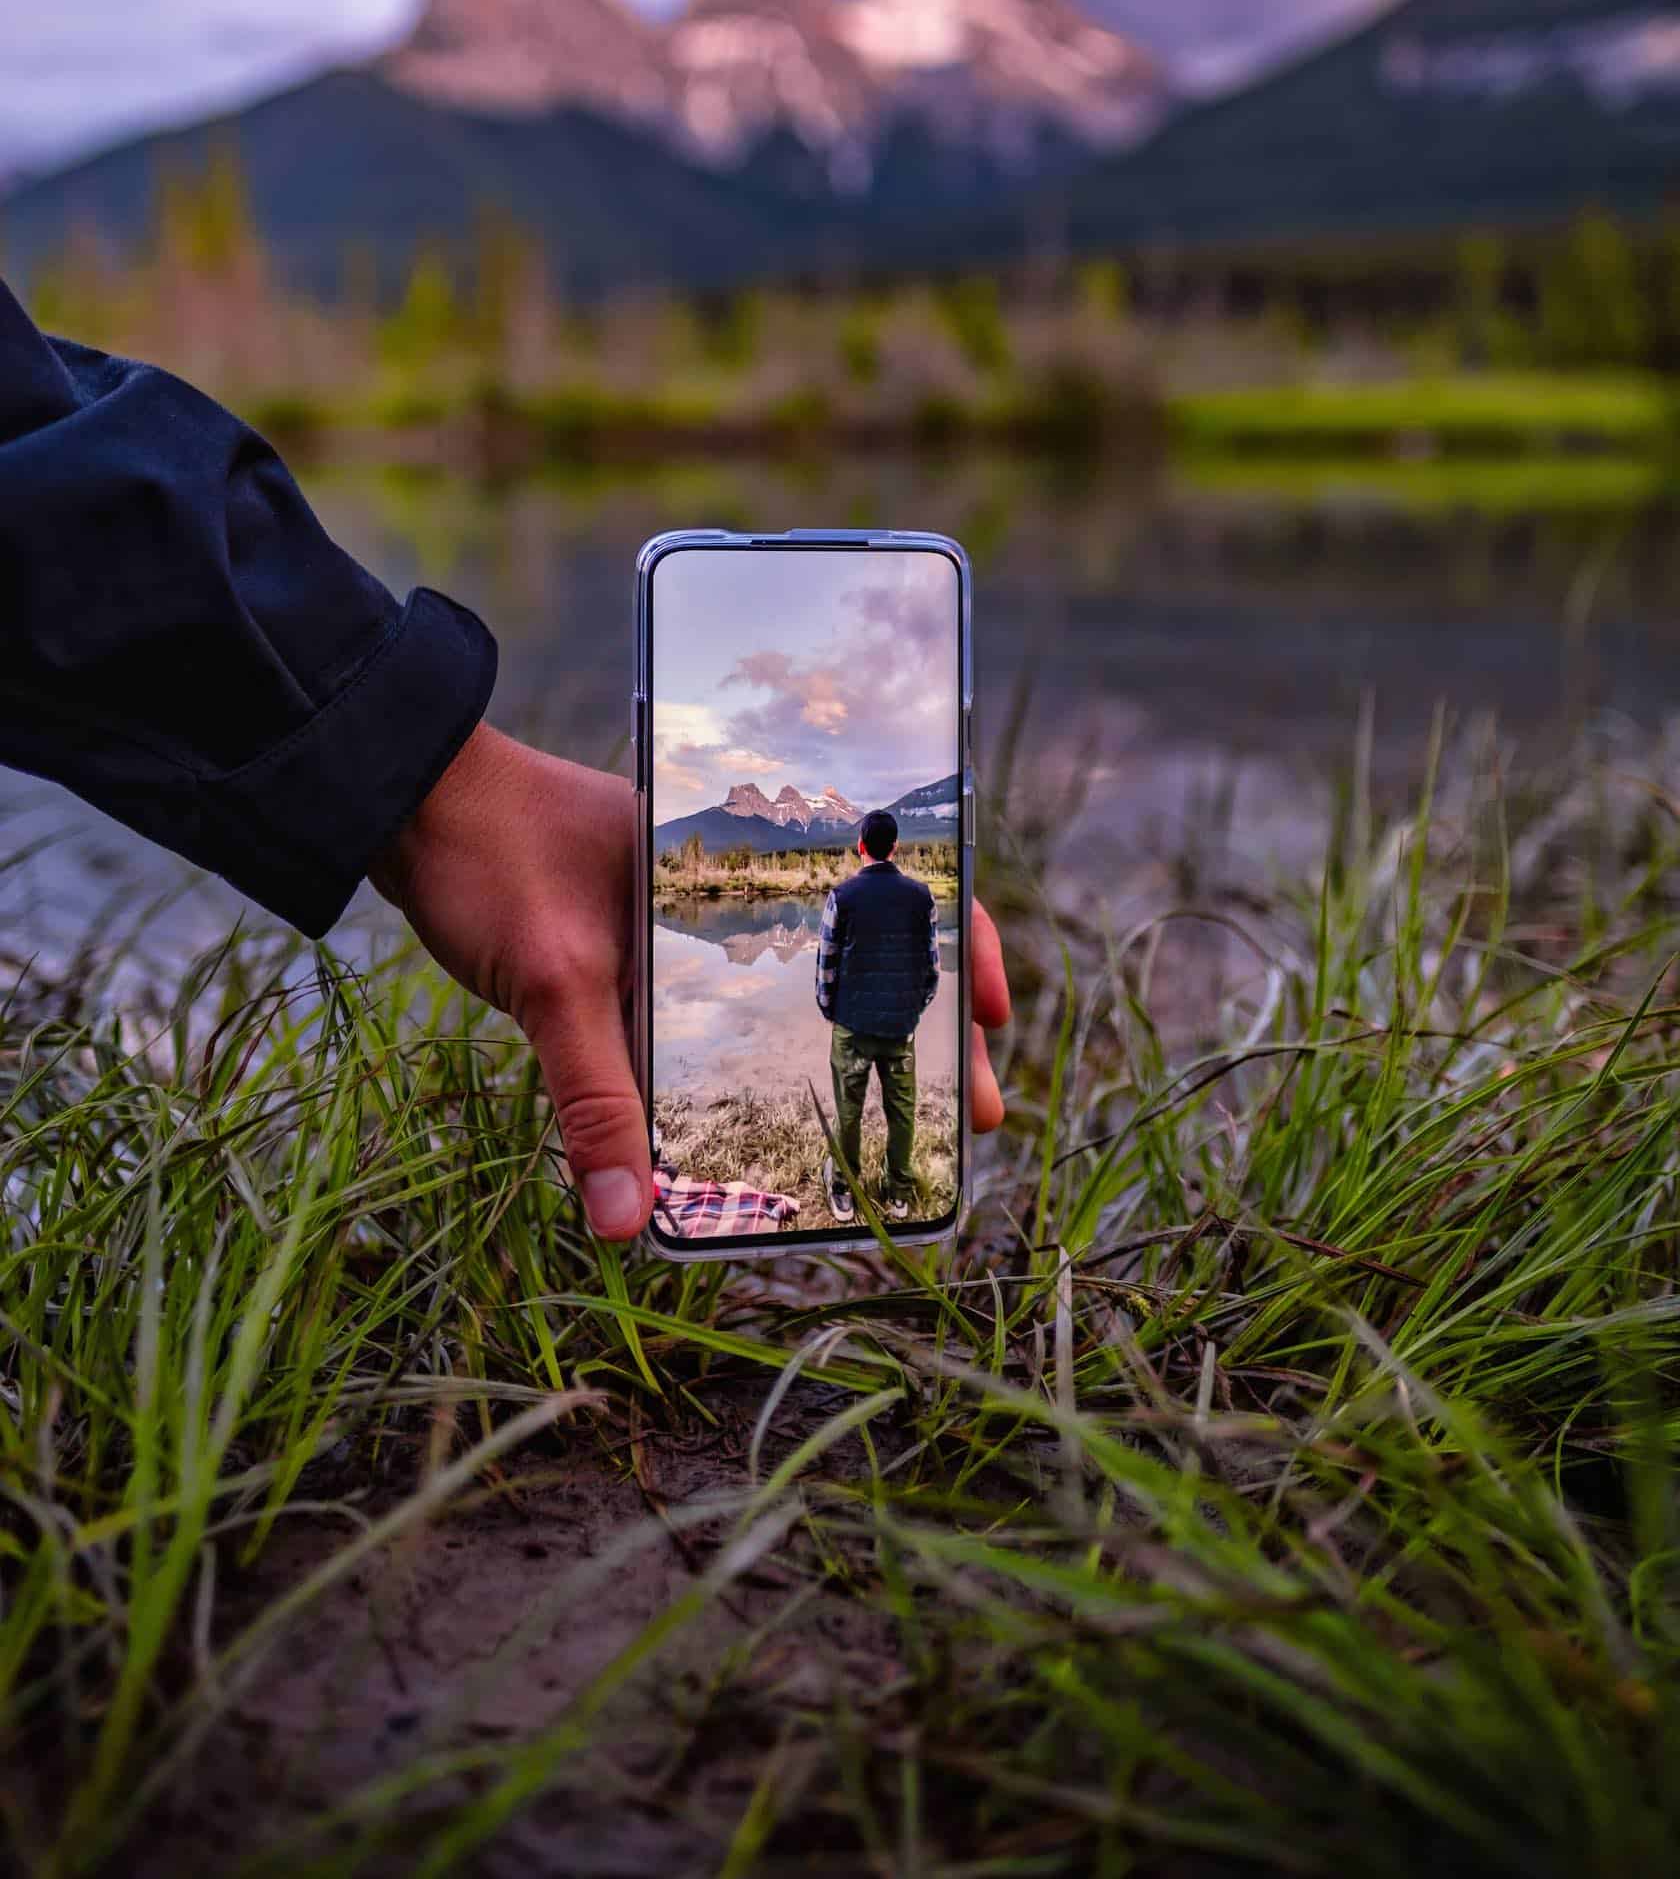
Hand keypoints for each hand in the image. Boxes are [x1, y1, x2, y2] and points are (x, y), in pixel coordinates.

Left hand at [373, 724, 1011, 1237]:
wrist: (404, 801)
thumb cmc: (492, 857)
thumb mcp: (552, 980)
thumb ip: (592, 1096)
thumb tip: (623, 1221)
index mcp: (743, 860)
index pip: (886, 888)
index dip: (958, 944)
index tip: (997, 1014)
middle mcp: (733, 884)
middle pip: (865, 949)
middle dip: (929, 1027)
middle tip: (980, 1114)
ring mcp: (690, 917)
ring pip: (802, 982)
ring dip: (858, 1043)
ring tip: (909, 1125)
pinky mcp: (640, 946)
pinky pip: (730, 1005)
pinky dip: (771, 1050)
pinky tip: (785, 1106)